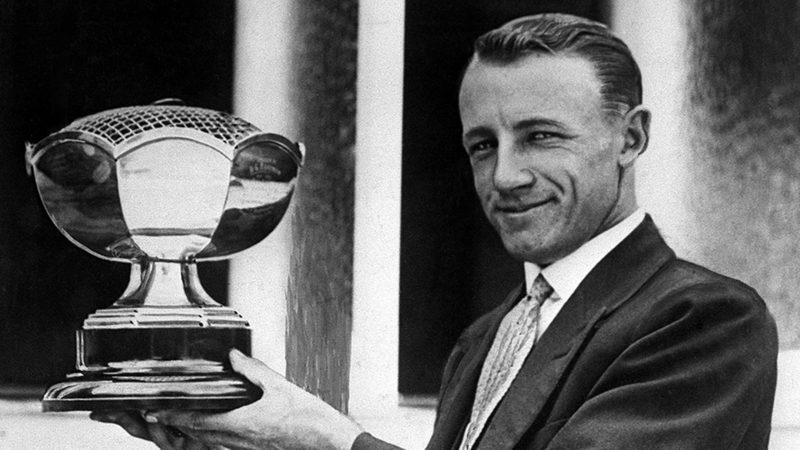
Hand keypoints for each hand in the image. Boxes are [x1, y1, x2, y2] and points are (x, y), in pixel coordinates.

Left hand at [92, 349, 363, 449]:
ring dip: (181, 434)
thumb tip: (231, 356)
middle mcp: (236, 441)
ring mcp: (242, 448)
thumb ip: (251, 370)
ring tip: (163, 423)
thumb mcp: (279, 386)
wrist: (326, 442)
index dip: (170, 417)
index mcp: (240, 424)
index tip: (150, 412)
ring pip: (202, 444)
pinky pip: (218, 447)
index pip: (195, 422)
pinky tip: (199, 433)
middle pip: (192, 437)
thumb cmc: (307, 418)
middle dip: (166, 426)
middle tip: (146, 416)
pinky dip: (202, 440)